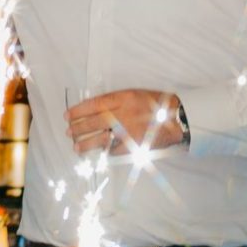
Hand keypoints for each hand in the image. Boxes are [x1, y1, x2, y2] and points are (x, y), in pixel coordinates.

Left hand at [66, 90, 185, 154]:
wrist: (178, 118)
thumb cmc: (156, 104)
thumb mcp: (135, 94)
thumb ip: (116, 101)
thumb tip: (93, 110)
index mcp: (124, 98)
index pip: (94, 104)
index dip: (78, 111)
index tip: (68, 115)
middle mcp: (124, 114)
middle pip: (93, 122)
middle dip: (78, 128)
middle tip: (69, 132)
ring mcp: (128, 132)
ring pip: (100, 139)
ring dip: (85, 144)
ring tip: (76, 147)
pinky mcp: (133, 146)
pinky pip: (114, 150)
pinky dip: (106, 151)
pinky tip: (100, 152)